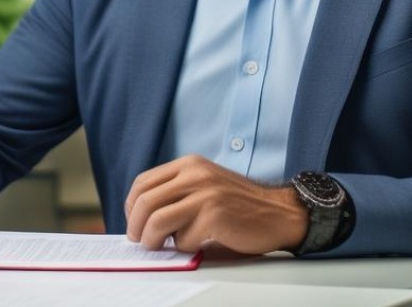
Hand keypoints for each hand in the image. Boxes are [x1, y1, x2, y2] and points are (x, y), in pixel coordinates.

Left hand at [124, 154, 306, 254]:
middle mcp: (195, 174)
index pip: (143, 182)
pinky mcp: (214, 215)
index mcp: (190, 164)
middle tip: (140, 240)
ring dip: (151, 239)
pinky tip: (196, 243)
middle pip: (144, 201)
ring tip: (157, 246)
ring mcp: (205, 193)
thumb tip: (141, 217)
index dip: (132, 206)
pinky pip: (183, 238)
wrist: (280, 213)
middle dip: (135, 226)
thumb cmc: (240, 207)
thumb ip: (178, 192)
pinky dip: (184, 246)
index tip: (135, 222)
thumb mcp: (206, 186)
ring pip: (156, 219)